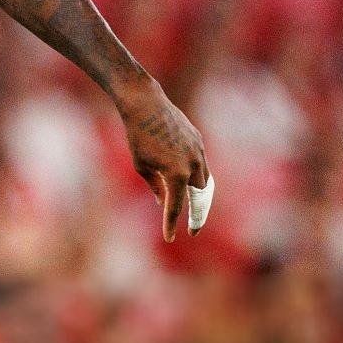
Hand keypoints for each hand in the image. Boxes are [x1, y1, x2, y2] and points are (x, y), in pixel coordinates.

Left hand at [115, 79, 211, 241]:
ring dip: (201, 197)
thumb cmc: (138, 136)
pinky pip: (201, 163)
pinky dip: (198, 176)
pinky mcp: (198, 140)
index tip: (170, 238)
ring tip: (196, 210)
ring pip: (205, 180)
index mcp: (176, 174)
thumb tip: (163, 202)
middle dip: (197, 216)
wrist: (146, 104)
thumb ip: (156, 186)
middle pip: (200, 198)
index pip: (176, 206)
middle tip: (193, 230)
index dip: (171, 224)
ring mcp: (198, 151)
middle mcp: (192, 164)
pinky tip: (192, 183)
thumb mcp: (142, 166)